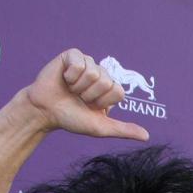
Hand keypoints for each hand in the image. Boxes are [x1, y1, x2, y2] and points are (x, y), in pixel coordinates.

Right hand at [23, 49, 149, 141]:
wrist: (46, 111)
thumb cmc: (72, 118)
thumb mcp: (101, 127)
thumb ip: (124, 130)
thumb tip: (147, 137)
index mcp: (109, 89)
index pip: (119, 91)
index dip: (103, 102)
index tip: (91, 106)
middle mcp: (101, 74)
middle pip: (106, 82)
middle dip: (89, 95)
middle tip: (78, 97)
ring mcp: (87, 63)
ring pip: (93, 73)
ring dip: (79, 86)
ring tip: (70, 89)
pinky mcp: (72, 55)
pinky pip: (79, 63)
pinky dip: (70, 76)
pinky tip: (64, 79)